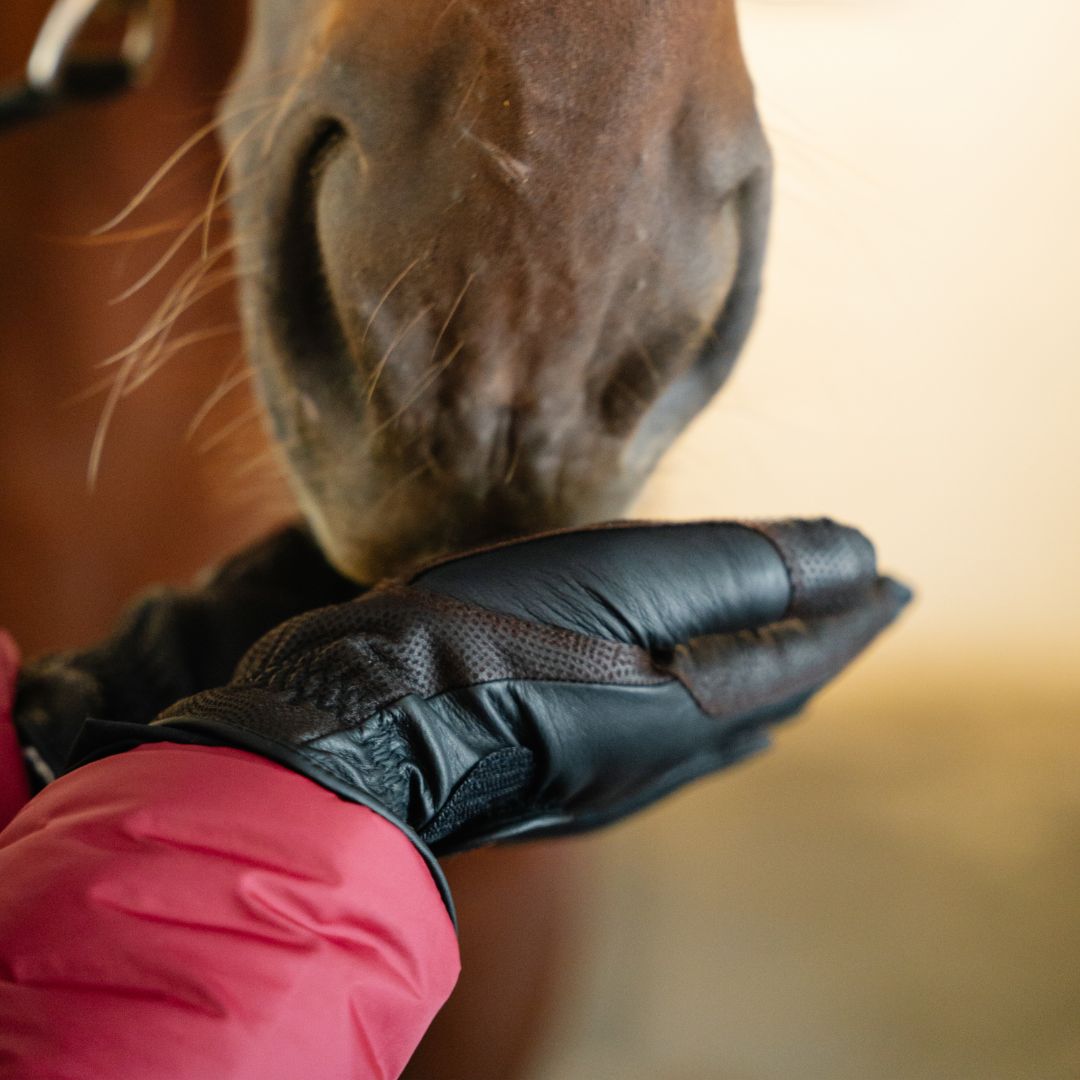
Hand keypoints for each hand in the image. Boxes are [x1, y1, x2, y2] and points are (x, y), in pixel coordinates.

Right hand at [73, 519, 910, 914]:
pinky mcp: (559, 770)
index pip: (805, 650)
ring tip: (785, 650)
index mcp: (695, 700)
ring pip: (719, 720)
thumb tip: (859, 555)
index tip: (897, 580)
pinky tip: (683, 700)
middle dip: (818, 645)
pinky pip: (666, 739)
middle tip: (855, 607)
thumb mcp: (630, 581)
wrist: (361, 727)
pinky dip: (702, 706)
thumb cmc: (490, 640)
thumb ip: (748, 569)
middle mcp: (668, 750)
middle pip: (771, 691)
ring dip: (764, 677)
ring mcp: (612, 771)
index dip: (854, 610)